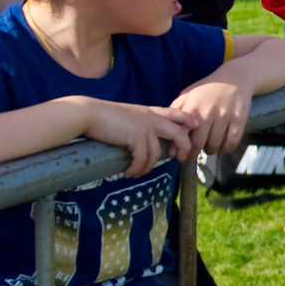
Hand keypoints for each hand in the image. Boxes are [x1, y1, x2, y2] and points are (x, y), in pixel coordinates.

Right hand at [75, 100, 195, 174]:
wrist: (88, 114)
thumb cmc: (103, 116)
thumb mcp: (127, 116)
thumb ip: (139, 125)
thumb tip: (143, 142)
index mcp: (149, 111)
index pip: (175, 113)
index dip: (187, 120)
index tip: (196, 126)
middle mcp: (151, 118)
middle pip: (179, 134)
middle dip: (184, 148)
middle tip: (180, 159)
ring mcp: (145, 127)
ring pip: (157, 154)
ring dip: (147, 168)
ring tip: (135, 173)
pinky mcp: (136, 137)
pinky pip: (143, 160)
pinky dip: (136, 169)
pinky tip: (127, 173)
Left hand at [168, 79, 253, 157]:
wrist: (235, 77)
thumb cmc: (208, 89)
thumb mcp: (189, 94)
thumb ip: (176, 110)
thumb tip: (165, 130)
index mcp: (193, 105)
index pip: (182, 132)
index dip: (179, 147)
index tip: (179, 154)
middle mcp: (208, 111)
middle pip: (198, 143)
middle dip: (193, 153)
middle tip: (192, 155)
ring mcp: (224, 115)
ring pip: (214, 144)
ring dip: (210, 150)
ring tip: (208, 147)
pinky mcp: (239, 118)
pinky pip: (231, 142)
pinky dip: (226, 148)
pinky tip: (223, 145)